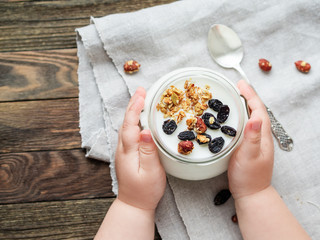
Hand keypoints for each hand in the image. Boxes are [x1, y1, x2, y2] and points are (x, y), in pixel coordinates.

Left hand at [116, 87, 165, 209]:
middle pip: (126, 122)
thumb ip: (148, 152)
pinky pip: (129, 131)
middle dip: (133, 104)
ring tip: (140, 98)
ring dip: (132, 110)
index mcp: (128, 151)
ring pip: (127, 126)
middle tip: (141, 90)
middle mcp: (123, 148)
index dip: (135, 108)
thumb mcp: (151, 172)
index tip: (141, 94)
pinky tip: (140, 117)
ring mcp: (123, 151)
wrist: (134, 204)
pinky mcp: (127, 153)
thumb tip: (145, 131)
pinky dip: (134, 120)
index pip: (130, 125)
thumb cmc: (145, 190)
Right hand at [228, 80, 273, 199]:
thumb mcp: (249, 156)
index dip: (250, 95)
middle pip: (256, 110)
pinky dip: (239, 116)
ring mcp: (254, 141)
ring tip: (232, 96)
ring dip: (243, 104)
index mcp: (262, 135)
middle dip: (247, 96)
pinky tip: (231, 118)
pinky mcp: (248, 145)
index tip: (241, 84)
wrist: (251, 193)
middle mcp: (260, 135)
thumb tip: (254, 118)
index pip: (258, 109)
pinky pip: (244, 125)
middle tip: (236, 86)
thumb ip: (252, 138)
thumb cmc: (249, 177)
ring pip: (250, 117)